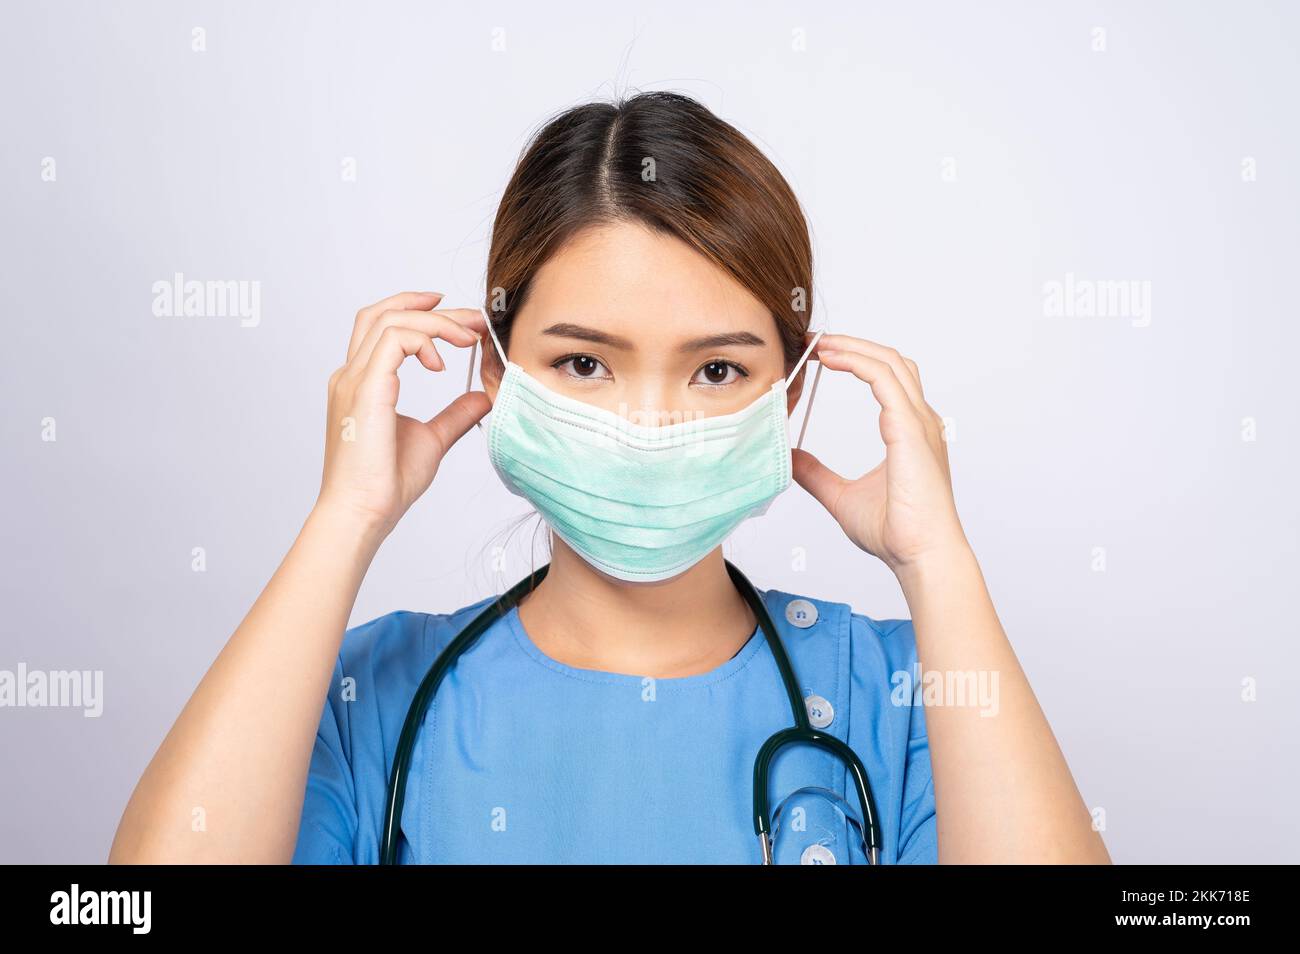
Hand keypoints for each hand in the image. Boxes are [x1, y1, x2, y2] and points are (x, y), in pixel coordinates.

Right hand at [315, 292, 489, 538]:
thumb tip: (482, 397)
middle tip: (472, 317)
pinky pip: (394, 339)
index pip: (380, 327)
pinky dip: (424, 340)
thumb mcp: (432, 439)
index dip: (415, 310)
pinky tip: (442, 366)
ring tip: (469, 338)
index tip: (455, 317)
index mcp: (361, 384)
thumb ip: (454, 414)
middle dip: (430, 307)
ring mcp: (354, 379)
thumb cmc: (385, 484)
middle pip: (382, 312)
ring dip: (436, 322)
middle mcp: (351, 375)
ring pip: (391, 320)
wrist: (363, 512)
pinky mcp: (366, 388)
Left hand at [791, 332, 969, 578]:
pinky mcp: (910, 430)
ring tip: (819, 344)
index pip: (886, 378)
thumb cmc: (897, 533)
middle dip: (853, 344)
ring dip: (853, 347)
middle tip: (814, 340)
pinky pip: (885, 380)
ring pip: (889, 362)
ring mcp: (918, 423)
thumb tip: (790, 458)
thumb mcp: (840, 496)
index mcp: (908, 432)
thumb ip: (816, 474)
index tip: (820, 354)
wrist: (921, 554)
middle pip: (890, 361)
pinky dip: (858, 362)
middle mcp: (918, 421)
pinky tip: (831, 359)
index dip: (855, 359)